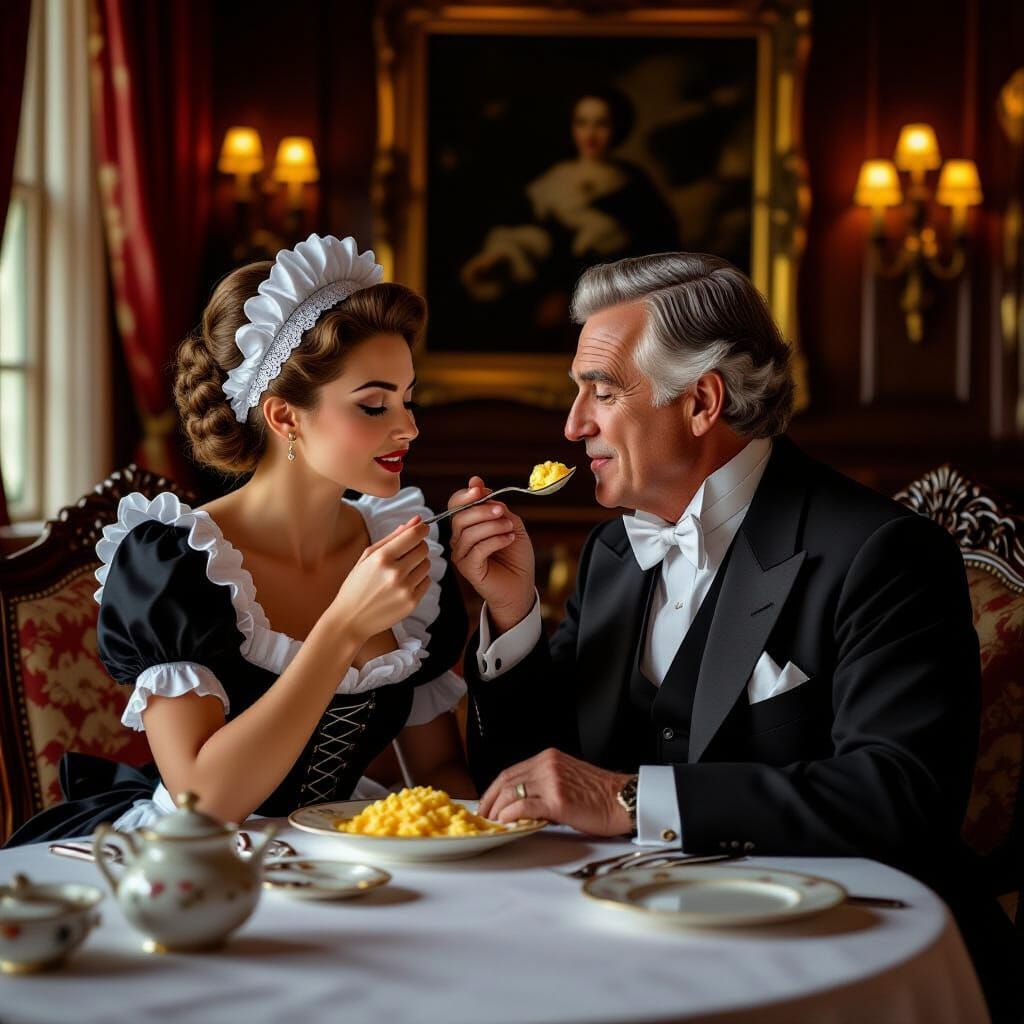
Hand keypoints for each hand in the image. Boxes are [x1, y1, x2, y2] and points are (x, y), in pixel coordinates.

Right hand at [328, 517, 430, 642]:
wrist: (351, 619)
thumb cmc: (356, 586)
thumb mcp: (367, 557)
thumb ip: (392, 537)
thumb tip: (416, 520)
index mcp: (382, 558)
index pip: (414, 535)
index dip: (422, 528)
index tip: (422, 527)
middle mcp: (395, 572)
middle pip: (424, 548)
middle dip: (418, 546)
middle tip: (406, 553)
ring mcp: (405, 589)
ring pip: (427, 565)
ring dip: (418, 564)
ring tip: (402, 571)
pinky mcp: (412, 603)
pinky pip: (427, 582)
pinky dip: (419, 580)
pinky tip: (403, 584)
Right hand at [448, 476, 535, 632]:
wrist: (521, 585)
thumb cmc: (515, 556)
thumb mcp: (510, 523)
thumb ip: (495, 506)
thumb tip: (478, 484)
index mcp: (467, 525)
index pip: (455, 505)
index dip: (466, 495)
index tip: (481, 489)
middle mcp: (459, 539)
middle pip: (460, 517)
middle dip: (482, 510)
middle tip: (502, 511)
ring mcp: (461, 554)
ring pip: (468, 532)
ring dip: (492, 526)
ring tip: (510, 529)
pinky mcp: (468, 568)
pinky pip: (477, 549)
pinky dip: (495, 540)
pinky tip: (509, 539)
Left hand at [478, 748, 632, 835]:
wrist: (621, 800)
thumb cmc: (598, 795)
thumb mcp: (567, 777)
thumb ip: (543, 783)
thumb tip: (519, 802)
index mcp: (549, 757)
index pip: (510, 771)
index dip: (494, 789)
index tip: (487, 803)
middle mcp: (548, 765)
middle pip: (506, 781)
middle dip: (490, 801)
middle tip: (484, 817)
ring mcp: (552, 781)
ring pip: (512, 793)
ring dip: (497, 811)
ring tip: (494, 824)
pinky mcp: (557, 801)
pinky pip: (524, 806)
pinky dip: (510, 815)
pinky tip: (506, 823)